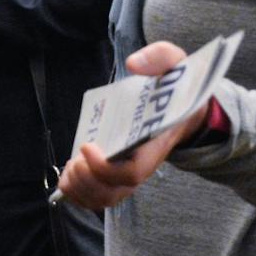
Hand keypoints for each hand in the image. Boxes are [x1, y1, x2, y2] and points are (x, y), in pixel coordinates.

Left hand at [54, 41, 210, 209]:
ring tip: (70, 168)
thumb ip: (160, 58)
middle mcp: (143, 164)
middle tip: (75, 160)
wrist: (186, 110)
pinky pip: (98, 195)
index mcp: (155, 144)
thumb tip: (135, 64)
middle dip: (87, 180)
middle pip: (113, 191)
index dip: (105, 167)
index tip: (86, 145)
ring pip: (104, 198)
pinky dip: (79, 192)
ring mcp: (130, 173)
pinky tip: (69, 175)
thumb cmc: (178, 89)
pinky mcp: (118, 174)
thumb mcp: (177, 64)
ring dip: (80, 189)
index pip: (131, 172)